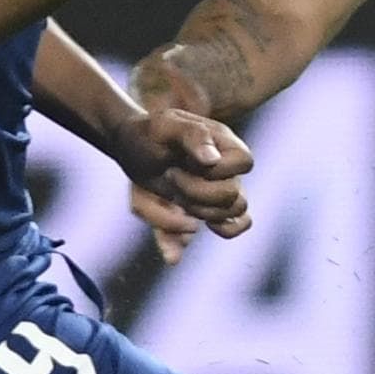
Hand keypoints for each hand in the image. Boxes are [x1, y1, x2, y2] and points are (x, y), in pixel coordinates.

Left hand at [116, 108, 253, 261]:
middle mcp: (226, 172)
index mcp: (224, 146)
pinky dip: (191, 243)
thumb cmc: (150, 131)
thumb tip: (212, 161)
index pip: (245, 163)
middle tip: (169, 175)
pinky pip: (215, 234)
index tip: (187, 161)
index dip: (218, 169)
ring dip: (192, 212)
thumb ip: (192, 136)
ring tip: (170, 193)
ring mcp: (214, 195)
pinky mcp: (199, 213)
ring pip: (225, 220)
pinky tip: (172, 248)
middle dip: (196, 192)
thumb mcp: (166, 125)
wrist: (129, 145)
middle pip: (235, 199)